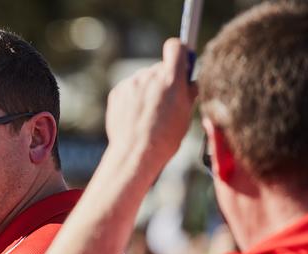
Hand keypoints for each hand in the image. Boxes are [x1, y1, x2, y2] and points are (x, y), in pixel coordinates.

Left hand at [105, 38, 197, 165]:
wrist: (136, 153)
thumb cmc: (166, 137)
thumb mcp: (186, 114)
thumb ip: (188, 93)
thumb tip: (190, 81)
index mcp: (170, 79)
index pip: (176, 47)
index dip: (180, 53)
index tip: (181, 62)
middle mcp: (149, 76)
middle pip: (159, 68)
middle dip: (164, 80)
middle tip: (167, 101)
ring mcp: (131, 83)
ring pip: (144, 80)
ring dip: (148, 91)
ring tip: (150, 115)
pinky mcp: (117, 92)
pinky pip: (130, 89)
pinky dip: (133, 99)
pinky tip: (136, 117)